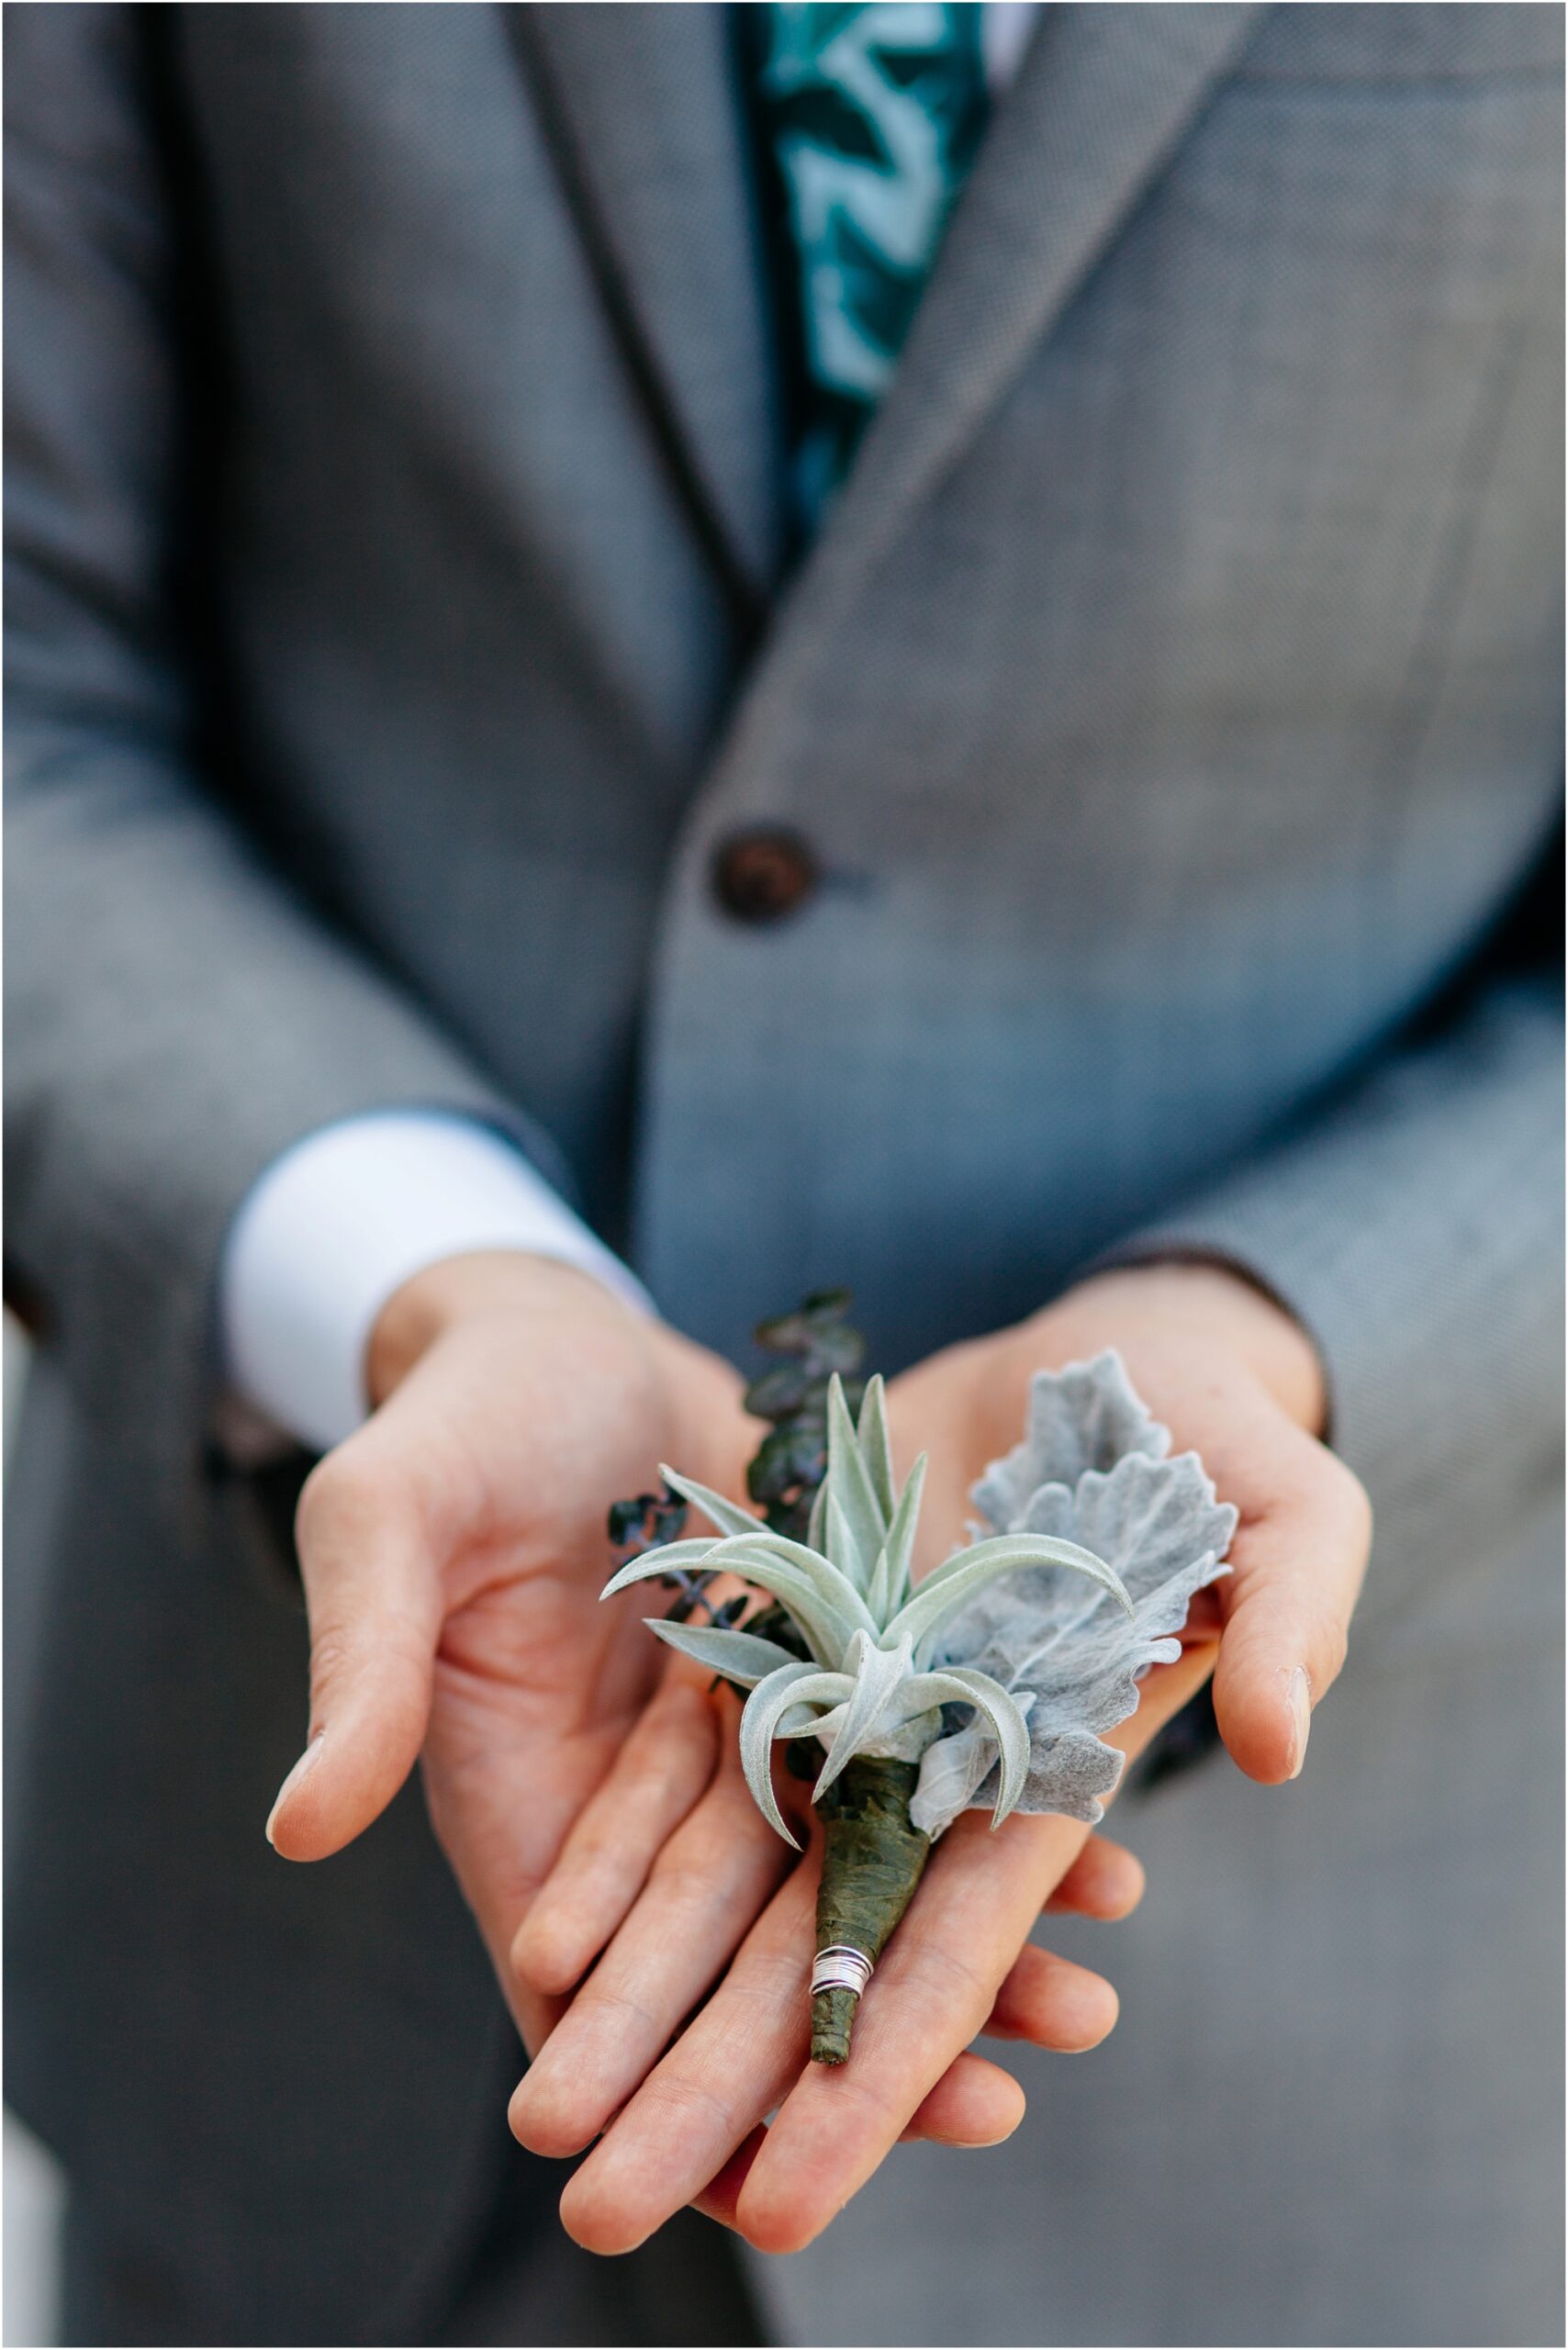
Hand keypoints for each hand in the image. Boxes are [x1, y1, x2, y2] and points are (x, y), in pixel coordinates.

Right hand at [262, 1248, 1121, 2168]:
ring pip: (851, 1878)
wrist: (557, 1332)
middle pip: (749, 1959)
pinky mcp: (824, 1662)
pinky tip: (1096, 1848)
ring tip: (1081, 2008)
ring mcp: (743, 1735)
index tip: (770, 2186)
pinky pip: (913, 1763)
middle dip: (856, 2049)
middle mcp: (644, 1799)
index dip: (672, 2090)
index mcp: (523, 1798)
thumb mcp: (386, 1522)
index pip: (589, 1997)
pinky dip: (985, 1810)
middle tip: (992, 2110)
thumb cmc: (450, 1421)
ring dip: (952, 1948)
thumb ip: (360, 1667)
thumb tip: (297, 1829)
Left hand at [509, 1259, 1367, 2252]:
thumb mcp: (1286, 1506)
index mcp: (1049, 1765)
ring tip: (544, 2118)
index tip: (783, 2200)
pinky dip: (627, 1848)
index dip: (878, 2073)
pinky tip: (555, 1948)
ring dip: (642, 1993)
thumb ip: (1289, 1618)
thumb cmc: (1218, 1425)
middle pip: (812, 1942)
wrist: (1102, 1352)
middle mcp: (934, 1760)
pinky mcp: (786, 1626)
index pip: (955, 1946)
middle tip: (604, 2216)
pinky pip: (690, 1752)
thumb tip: (1278, 1749)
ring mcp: (851, 1699)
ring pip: (729, 1870)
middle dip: (714, 2082)